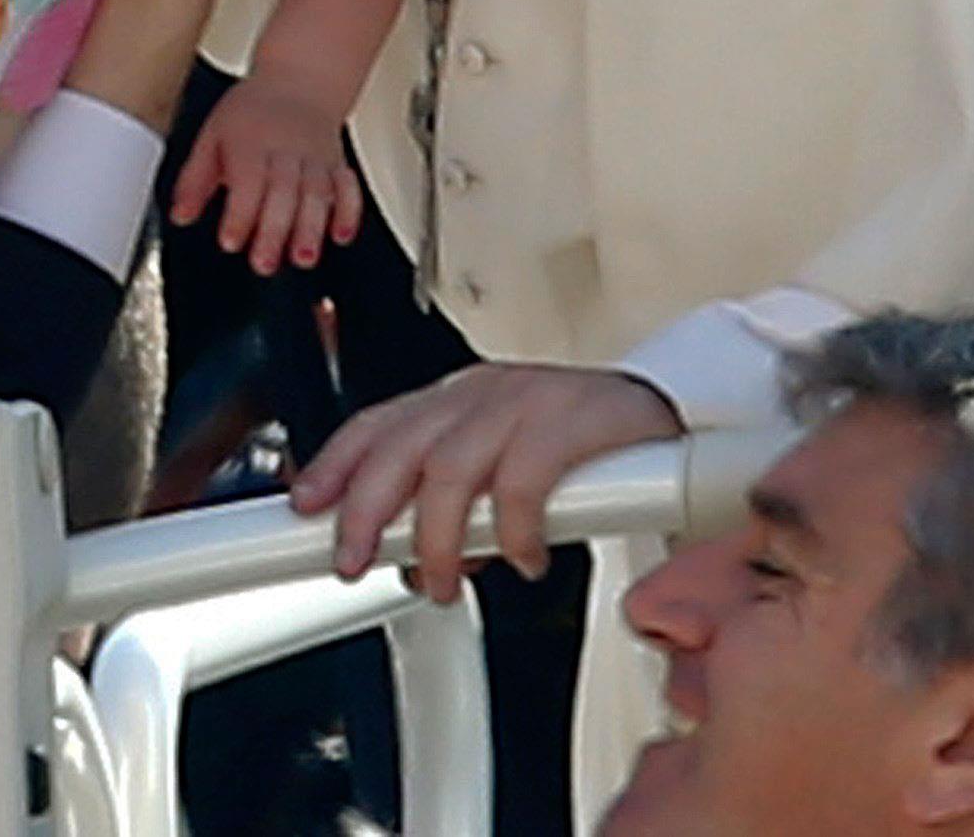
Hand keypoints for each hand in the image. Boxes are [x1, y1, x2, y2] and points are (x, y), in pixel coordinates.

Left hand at [170, 75, 360, 274]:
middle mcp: (285, 150)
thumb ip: (195, 179)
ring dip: (312, 227)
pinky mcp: (337, 164)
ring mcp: (315, 157)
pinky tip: (341, 236)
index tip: (230, 241)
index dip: (239, 214)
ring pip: (317, 192)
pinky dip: (349, 211)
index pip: (246, 180)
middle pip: (284, 191)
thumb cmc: (252, 113)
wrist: (299, 81)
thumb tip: (180, 215)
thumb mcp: (211, 136)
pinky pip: (348, 186)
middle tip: (264, 263)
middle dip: (275, 230)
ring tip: (303, 257)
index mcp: (250, 142)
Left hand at [290, 362, 682, 590]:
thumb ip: (458, 503)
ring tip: (440, 581)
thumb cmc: (580, 442)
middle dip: (365, 511)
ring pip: (450, 471)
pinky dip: (512, 533)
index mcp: (457, 397)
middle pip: (399, 448)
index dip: (334, 465)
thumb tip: (418, 560)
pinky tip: (520, 560)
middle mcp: (480, 393)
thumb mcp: (502, 461)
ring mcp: (524, 402)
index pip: (376, 423)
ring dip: (435, 539)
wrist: (669, 408)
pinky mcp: (570, 422)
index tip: (304, 508)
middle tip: (354, 563)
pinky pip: (522, 484)